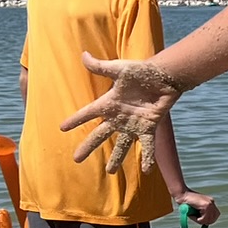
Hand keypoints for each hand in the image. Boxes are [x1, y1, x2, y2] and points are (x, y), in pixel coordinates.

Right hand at [62, 55, 183, 172]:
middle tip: (76, 159)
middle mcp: (119, 116)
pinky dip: (147, 157)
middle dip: (88, 147)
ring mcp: (134, 123)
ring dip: (117, 159)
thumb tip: (83, 55)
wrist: (165, 76)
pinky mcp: (149, 126)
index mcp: (109, 103)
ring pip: (122, 145)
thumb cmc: (142, 71)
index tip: (62, 128)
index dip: (75, 120)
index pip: (88, 113)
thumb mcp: (119, 69)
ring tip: (110, 172)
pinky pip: (147, 145)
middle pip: (100, 135)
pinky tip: (146, 170)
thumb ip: (100, 66)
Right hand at [176, 189, 219, 226]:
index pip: (216, 214)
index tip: (202, 221)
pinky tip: (193, 216)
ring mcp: (210, 203)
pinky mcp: (206, 205)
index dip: (209, 220)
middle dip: (206, 221)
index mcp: (210, 202)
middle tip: (198, 220)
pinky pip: (205, 218)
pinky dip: (199, 220)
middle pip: (214, 217)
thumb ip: (202, 215)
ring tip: (194, 217)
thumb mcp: (196, 209)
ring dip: (201, 221)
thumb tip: (206, 224)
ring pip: (209, 219)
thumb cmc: (186, 202)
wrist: (181, 194)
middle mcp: (211, 202)